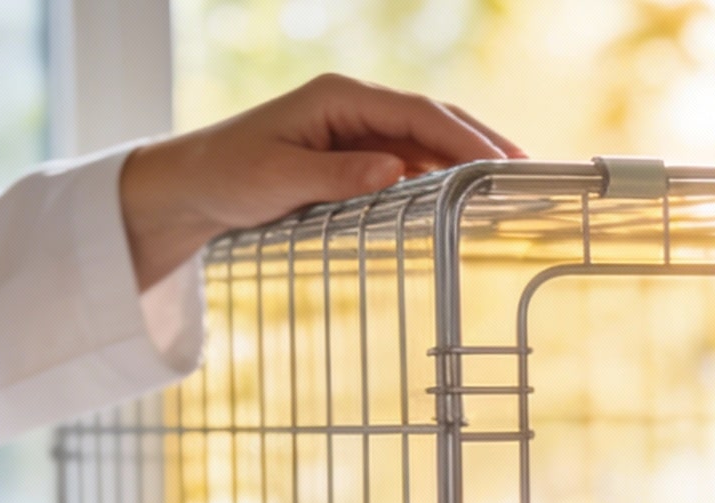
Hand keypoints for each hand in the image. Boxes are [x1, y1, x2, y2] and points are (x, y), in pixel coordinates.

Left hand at [118, 75, 522, 288]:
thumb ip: (339, 175)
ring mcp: (355, 127)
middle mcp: (352, 105)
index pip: (416, 112)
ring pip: (425, 137)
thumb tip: (396, 170)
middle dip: (479, 140)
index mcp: (338, 98)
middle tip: (523, 168)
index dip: (462, 137)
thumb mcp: (279, 178)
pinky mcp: (353, 151)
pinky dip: (440, 171)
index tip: (496, 164)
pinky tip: (463, 191)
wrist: (191, 185)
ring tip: (506, 182)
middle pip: (431, 117)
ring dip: (465, 156)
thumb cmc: (228, 175)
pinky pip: (408, 156)